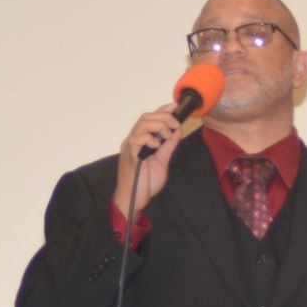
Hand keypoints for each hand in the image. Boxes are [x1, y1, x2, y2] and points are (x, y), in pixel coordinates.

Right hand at [114, 105, 185, 220]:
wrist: (134, 200)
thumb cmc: (144, 183)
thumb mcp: (162, 160)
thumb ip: (168, 146)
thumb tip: (177, 131)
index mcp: (141, 141)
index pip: (151, 119)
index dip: (163, 109)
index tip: (175, 106)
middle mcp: (133, 141)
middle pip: (146, 117)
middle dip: (163, 116)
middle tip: (175, 125)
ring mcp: (130, 147)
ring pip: (142, 124)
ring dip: (158, 126)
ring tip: (166, 137)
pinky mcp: (129, 155)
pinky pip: (137, 139)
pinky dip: (149, 139)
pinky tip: (157, 146)